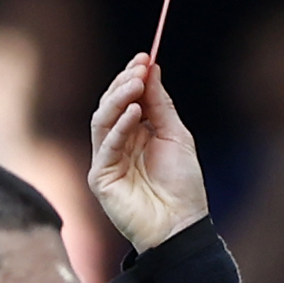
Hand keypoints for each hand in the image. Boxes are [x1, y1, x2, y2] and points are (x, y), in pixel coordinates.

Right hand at [87, 54, 209, 251]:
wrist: (181, 225)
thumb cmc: (183, 185)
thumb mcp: (176, 135)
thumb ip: (161, 105)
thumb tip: (151, 69)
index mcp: (136, 134)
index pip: (126, 99)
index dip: (132, 77)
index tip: (144, 57)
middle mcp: (118, 145)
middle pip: (111, 106)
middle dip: (124, 83)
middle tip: (139, 68)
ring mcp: (107, 161)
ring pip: (102, 121)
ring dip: (118, 98)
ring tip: (136, 84)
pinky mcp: (100, 178)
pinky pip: (105, 146)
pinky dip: (119, 126)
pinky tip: (134, 112)